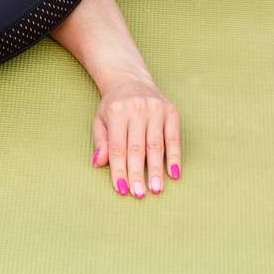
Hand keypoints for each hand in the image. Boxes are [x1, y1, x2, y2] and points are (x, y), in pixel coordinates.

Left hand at [91, 74, 181, 198]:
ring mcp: (155, 109)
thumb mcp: (100, 120)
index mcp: (116, 111)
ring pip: (156, 145)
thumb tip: (98, 163)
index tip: (122, 189)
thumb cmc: (114, 106)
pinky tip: (174, 174)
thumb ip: (100, 142)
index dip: (119, 169)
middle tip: (139, 194)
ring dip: (156, 169)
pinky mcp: (171, 111)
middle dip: (137, 173)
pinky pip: (174, 138)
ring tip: (156, 189)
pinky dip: (175, 157)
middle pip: (137, 148)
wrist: (130, 80)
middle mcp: (137, 109)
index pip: (117, 147)